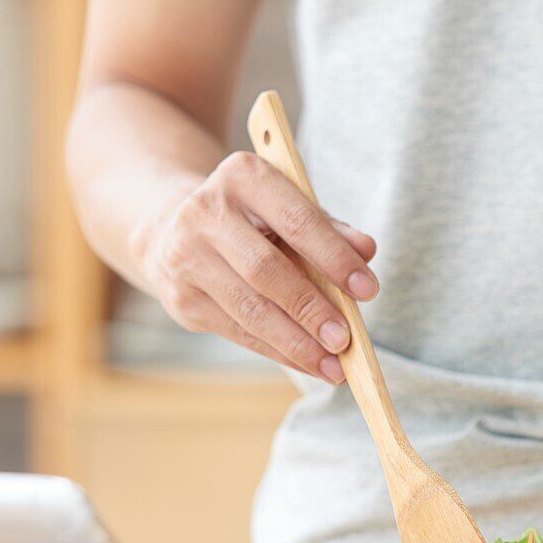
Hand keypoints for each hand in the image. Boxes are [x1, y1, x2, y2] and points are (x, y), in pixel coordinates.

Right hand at [139, 152, 378, 382]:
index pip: (297, 220)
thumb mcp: (289, 208)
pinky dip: (277, 351)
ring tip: (333, 365)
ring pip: (249, 309)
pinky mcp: (181, 298)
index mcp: (243, 176)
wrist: (174, 227)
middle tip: (346, 339)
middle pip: (266, 270)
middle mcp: (206, 213)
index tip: (367, 290)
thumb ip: (330, 229)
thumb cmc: (251, 219)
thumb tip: (366, 252)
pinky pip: (237, 332)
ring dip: (295, 343)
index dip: (334, 258)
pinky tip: (306, 362)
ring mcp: (186, 258)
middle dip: (311, 309)